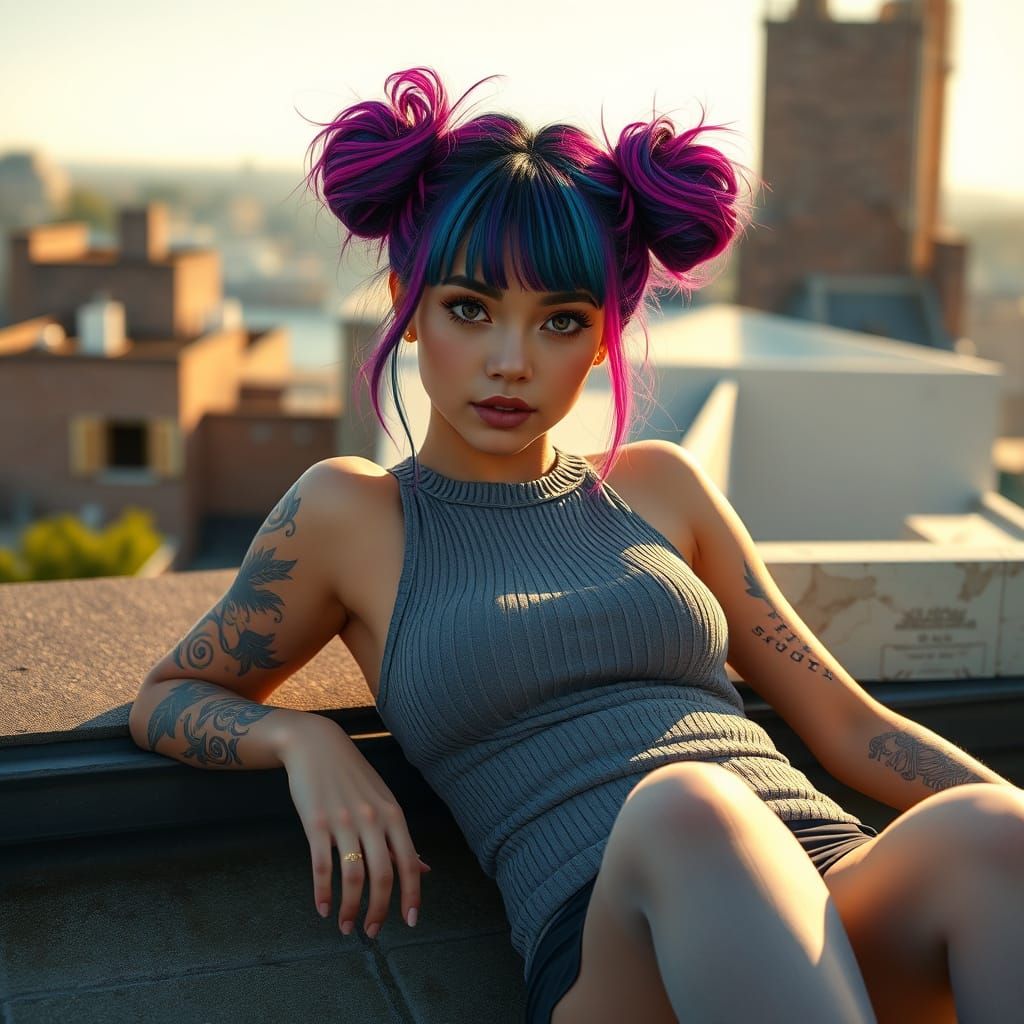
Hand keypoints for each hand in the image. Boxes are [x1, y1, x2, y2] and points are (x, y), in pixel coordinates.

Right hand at [279, 714, 430, 936]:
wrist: (316, 745)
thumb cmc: (352, 776)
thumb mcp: (383, 801)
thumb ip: (400, 837)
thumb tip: (424, 868)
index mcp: (392, 815)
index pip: (409, 862)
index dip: (412, 895)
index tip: (410, 921)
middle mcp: (372, 819)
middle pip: (383, 875)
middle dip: (380, 910)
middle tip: (373, 932)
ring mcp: (343, 821)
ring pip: (353, 876)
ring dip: (350, 908)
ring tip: (346, 926)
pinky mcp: (316, 823)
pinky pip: (322, 866)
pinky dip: (322, 893)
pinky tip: (323, 908)